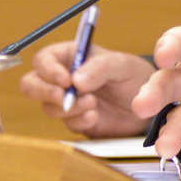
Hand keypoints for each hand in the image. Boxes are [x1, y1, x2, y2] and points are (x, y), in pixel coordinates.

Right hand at [20, 41, 151, 137]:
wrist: (148, 104)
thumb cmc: (133, 75)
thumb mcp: (121, 64)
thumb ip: (99, 68)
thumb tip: (75, 80)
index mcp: (71, 56)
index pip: (43, 59)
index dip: (48, 70)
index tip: (65, 80)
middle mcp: (63, 78)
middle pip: (31, 84)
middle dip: (44, 92)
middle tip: (64, 97)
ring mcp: (67, 100)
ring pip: (48, 107)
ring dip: (69, 108)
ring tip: (93, 103)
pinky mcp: (75, 120)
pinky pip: (66, 124)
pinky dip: (79, 121)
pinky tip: (96, 116)